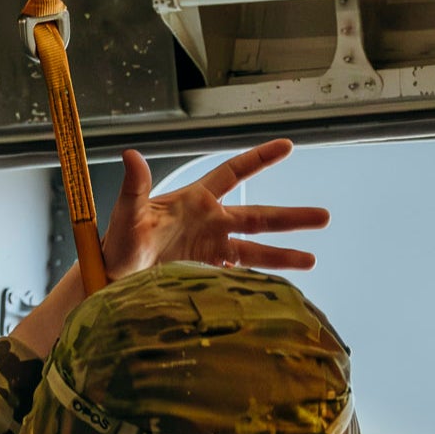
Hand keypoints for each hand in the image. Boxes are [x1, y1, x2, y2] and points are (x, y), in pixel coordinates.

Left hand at [102, 140, 327, 276]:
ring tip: (311, 260)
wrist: (110, 278)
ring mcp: (210, 250)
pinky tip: (280, 287)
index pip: (233, 173)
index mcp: (195, 201)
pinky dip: (258, 280)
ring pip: (254, 250)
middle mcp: (210, 224)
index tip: (287, 146)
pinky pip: (238, 275)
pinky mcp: (206, 274)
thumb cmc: (116, 243)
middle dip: (291, 217)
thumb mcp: (126, 214)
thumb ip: (134, 186)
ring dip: (282, 255)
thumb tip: (131, 155)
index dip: (259, 159)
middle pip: (258, 217)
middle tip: (324, 217)